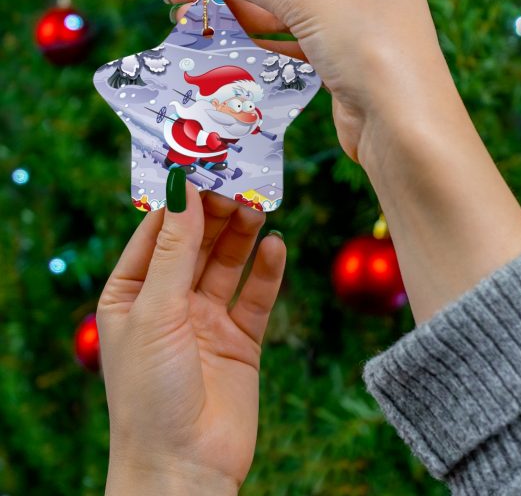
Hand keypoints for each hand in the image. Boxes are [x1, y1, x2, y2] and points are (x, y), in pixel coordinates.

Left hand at [97, 185, 285, 494]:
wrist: (185, 468)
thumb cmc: (150, 392)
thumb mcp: (156, 310)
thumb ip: (174, 249)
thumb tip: (180, 187)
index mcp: (132, 293)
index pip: (157, 232)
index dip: (180, 200)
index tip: (204, 165)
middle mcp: (169, 302)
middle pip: (197, 243)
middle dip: (216, 213)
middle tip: (240, 182)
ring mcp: (206, 319)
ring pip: (228, 263)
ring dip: (242, 236)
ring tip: (258, 207)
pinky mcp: (240, 339)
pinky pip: (256, 296)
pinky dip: (267, 271)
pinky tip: (276, 247)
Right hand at [167, 0, 452, 162]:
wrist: (402, 126)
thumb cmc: (369, 47)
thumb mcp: (308, 0)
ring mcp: (351, 19)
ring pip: (283, 6)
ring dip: (239, 11)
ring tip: (192, 18)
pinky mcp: (341, 55)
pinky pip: (292, 37)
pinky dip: (260, 37)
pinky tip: (228, 38)